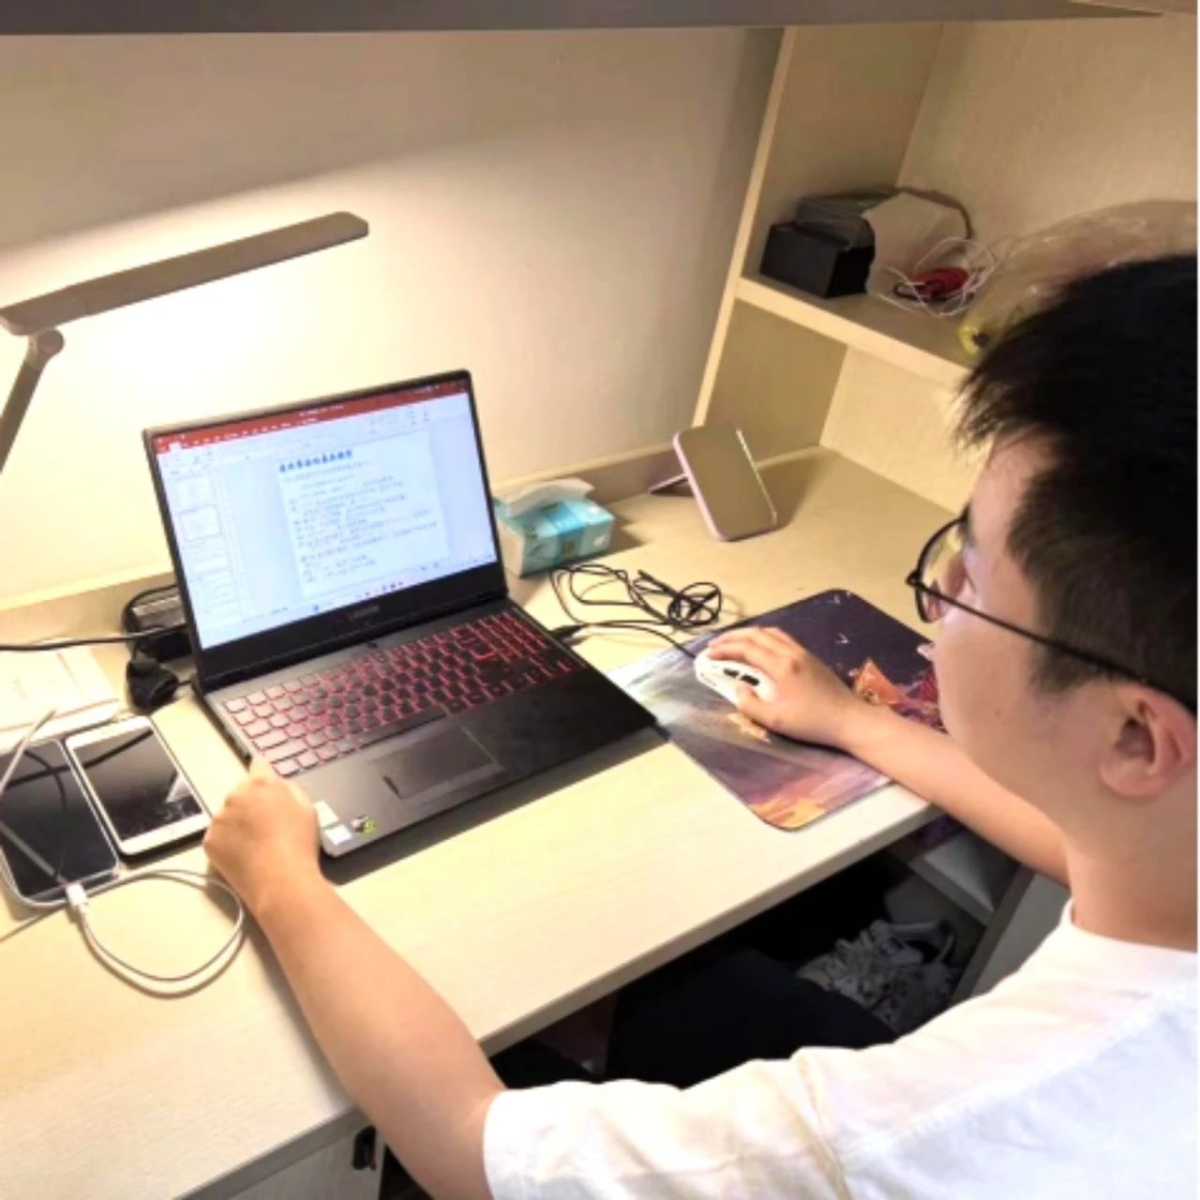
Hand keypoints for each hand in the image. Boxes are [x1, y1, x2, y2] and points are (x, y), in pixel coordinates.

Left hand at [204, 758, 322, 916]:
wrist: (280, 880)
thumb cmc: (299, 842)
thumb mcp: (307, 807)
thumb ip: (291, 789)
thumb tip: (279, 783)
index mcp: (261, 784)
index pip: (258, 765)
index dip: (264, 772)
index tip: (267, 784)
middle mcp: (235, 795)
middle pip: (241, 791)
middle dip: (251, 802)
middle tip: (266, 823)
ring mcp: (218, 819)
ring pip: (228, 814)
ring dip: (238, 821)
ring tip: (256, 843)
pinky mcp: (209, 841)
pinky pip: (219, 835)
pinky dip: (228, 841)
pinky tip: (244, 854)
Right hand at [707, 627, 865, 747]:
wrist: (851, 719)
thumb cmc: (813, 722)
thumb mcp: (776, 720)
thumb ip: (750, 704)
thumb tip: (738, 688)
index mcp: (781, 666)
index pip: (746, 649)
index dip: (725, 650)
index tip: (708, 655)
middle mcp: (791, 653)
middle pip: (756, 635)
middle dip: (732, 638)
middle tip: (714, 646)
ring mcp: (803, 653)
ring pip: (770, 633)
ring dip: (748, 634)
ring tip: (733, 642)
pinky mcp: (810, 657)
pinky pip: (781, 638)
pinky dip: (763, 637)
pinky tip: (759, 648)